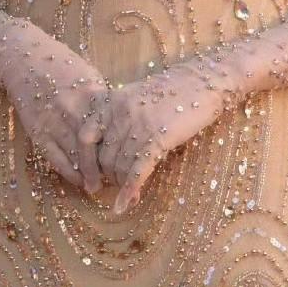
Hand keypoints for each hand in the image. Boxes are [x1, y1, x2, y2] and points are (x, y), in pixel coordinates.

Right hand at [0, 38, 112, 193]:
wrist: (25, 60)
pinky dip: (68, 172)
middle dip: (106, 168)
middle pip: (95, 146)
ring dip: (88, 174)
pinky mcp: (37, 130)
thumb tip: (121, 128)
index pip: (112, 129)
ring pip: (75, 156)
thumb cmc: (64, 67)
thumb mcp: (90, 77)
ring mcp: (54, 121)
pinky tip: (78, 180)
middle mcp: (74, 108)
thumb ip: (104, 103)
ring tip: (98, 185)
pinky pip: (55, 158)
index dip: (121, 150)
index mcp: (92, 94)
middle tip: (115, 181)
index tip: (128, 163)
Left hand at [98, 58, 239, 213]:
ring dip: (123, 183)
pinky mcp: (157, 137)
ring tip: (131, 191)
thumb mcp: (136, 97)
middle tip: (120, 184)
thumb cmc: (172, 92)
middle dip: (109, 176)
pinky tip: (126, 204)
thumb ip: (118, 120)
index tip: (89, 181)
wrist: (203, 81)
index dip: (84, 163)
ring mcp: (137, 125)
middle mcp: (119, 112)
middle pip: (103, 158)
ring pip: (119, 166)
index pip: (85, 137)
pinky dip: (130, 190)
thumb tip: (106, 155)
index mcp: (111, 101)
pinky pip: (137, 170)